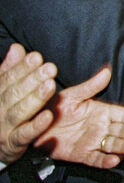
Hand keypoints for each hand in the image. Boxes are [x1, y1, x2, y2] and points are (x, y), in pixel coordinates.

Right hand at [0, 44, 55, 163]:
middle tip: (50, 68)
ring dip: (35, 99)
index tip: (37, 56)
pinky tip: (48, 116)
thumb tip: (17, 48)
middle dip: (32, 80)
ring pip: (19, 112)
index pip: (8, 78)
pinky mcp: (12, 144)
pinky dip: (36, 126)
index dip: (22, 67)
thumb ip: (10, 69)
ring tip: (50, 86)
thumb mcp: (4, 89)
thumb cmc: (4, 110)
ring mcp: (4, 127)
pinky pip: (24, 134)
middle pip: (14, 93)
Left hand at [34, 67, 123, 168]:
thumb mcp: (72, 94)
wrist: (33, 125)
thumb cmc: (54, 107)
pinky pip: (96, 159)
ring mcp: (92, 141)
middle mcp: (100, 127)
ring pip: (113, 145)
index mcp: (101, 111)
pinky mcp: (81, 155)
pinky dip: (105, 161)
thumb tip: (107, 71)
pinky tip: (115, 160)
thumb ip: (90, 86)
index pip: (123, 114)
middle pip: (122, 130)